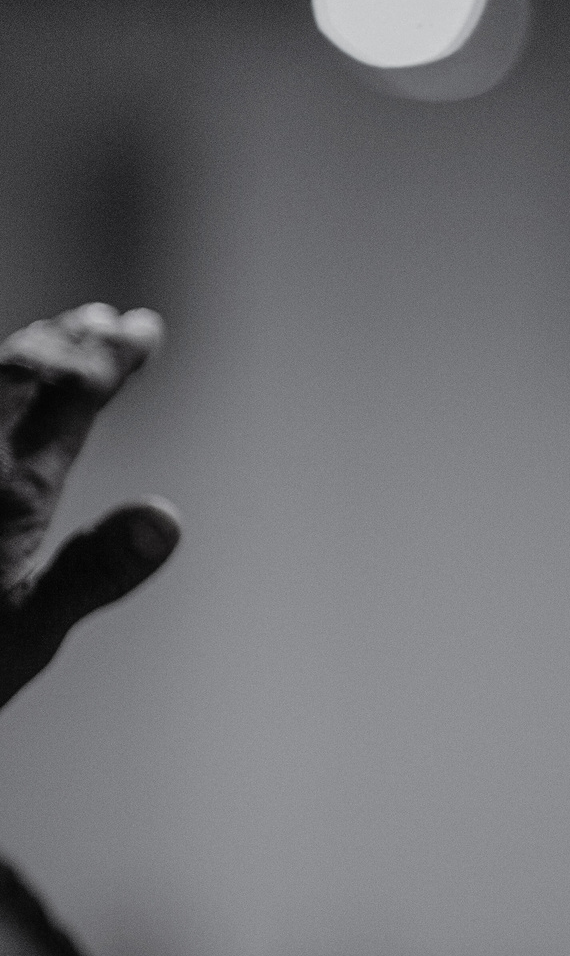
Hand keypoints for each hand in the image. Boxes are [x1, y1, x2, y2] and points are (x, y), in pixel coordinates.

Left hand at [0, 303, 179, 712]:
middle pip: (18, 377)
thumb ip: (95, 570)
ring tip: (51, 338)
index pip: (69, 398)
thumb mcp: (24, 634)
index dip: (110, 358)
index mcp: (6, 494)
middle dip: (68, 344)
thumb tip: (168, 516)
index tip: (143, 327)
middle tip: (106, 321)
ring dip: (19, 358)